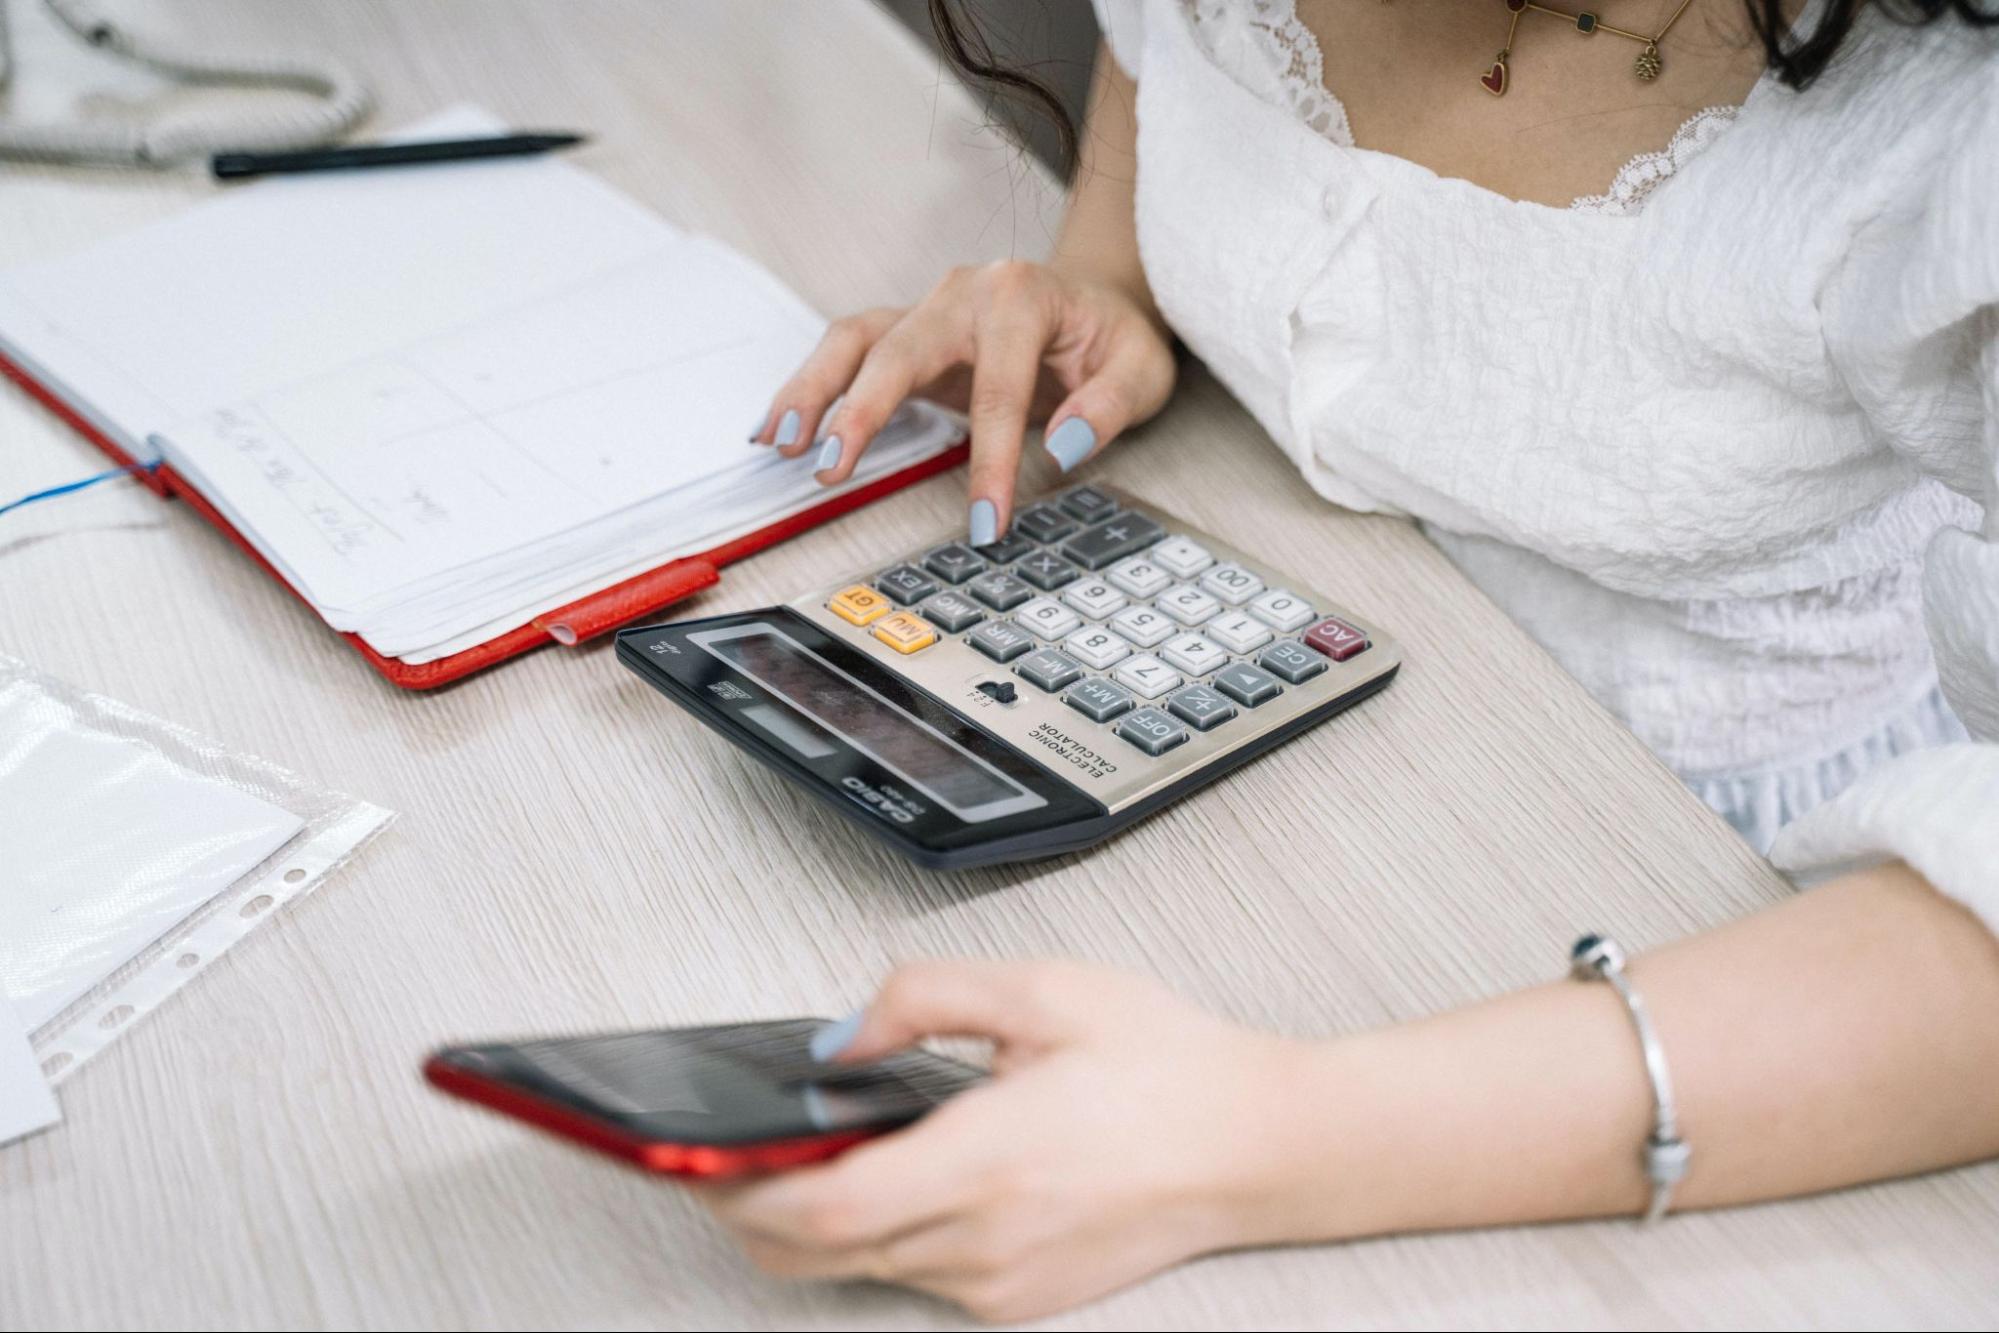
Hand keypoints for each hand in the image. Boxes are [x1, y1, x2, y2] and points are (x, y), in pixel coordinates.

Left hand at [689, 961, 1309, 1322]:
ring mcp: (1001, 1284)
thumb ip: (922, 996)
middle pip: (816, 1255)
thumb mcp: (1044, 990)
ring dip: (811, 1224)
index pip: (823, 1209)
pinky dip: (877, 1236)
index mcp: (988, 1159)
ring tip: (796, 1159)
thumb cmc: (1168, 1066)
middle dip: (749, 1211)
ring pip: (860, 1269)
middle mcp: (986, 1240)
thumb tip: (840, 1038)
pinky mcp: (1018, 1300)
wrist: (1260, 1146)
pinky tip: (891, 1179)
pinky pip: (913, 1277)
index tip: (697, 1159)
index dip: (740, 1191)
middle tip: (716, 1160)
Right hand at [749, 262, 1175, 543]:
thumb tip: (1062, 446)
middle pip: (900, 349)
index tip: (984, 524)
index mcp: (1021, 296)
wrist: (1095, 302)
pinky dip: (809, 388)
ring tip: (782, 444)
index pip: (998, 388)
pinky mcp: (906, 332)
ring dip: (812, 391)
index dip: (990, 463)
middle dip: (863, 411)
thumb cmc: (1113, 338)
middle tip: (834, 469)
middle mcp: (963, 292)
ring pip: (854, 341)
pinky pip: (846, 353)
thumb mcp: (1141, 371)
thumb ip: (1107, 407)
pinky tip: (778, 429)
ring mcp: (927, 307)